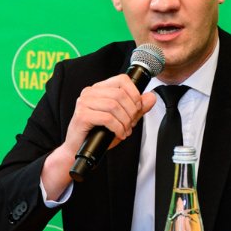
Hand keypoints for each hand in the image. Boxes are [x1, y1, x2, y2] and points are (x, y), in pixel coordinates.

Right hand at [42, 74, 156, 198]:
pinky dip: (117, 128)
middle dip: (131, 111)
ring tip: (125, 130)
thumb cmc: (98, 134)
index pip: (122, 79)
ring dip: (125, 121)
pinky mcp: (82, 116)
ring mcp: (84, 103)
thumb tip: (151, 97)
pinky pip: (107, 118)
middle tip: (131, 124)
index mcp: (99, 88)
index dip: (134, 93)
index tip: (137, 108)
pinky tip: (119, 134)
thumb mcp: (123, 119)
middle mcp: (89, 92)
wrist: (79, 150)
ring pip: (114, 105)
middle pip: (119, 94)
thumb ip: (137, 108)